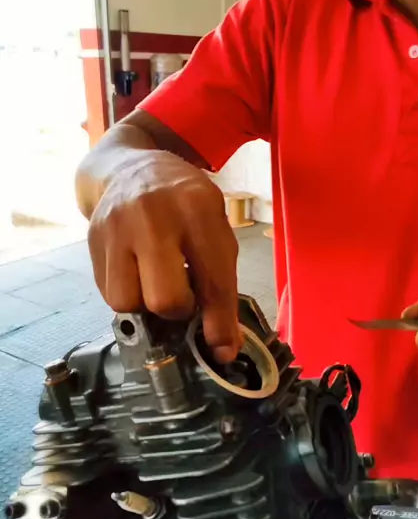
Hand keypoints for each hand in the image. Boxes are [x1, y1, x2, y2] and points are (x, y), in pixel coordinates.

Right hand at [88, 150, 240, 362]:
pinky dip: (127, 296)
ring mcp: (117, 227)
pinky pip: (108, 293)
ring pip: (127, 302)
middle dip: (177, 312)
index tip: (222, 349)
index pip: (212, 281)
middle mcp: (153, 215)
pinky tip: (137, 275)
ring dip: (145, 307)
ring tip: (155, 286)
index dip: (219, 324)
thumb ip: (221, 283)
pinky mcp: (93, 239)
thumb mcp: (215, 229)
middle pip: (164, 300)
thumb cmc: (184, 205)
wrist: (132, 168)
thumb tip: (223, 346)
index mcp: (197, 208)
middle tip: (183, 299)